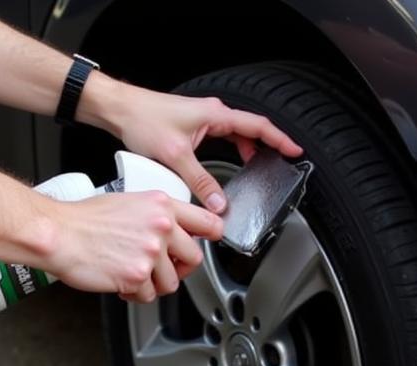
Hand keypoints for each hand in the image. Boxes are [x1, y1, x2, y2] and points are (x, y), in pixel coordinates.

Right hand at [44, 190, 222, 301]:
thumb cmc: (85, 221)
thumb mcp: (129, 203)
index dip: (211, 235)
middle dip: (178, 268)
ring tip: (133, 275)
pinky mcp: (137, 276)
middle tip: (160, 269)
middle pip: (193, 258)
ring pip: (171, 282)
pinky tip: (121, 282)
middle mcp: (161, 227)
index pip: (207, 221)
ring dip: (153, 284)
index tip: (209, 242)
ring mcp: (150, 252)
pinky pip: (147, 296)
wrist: (59, 234)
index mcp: (161, 205)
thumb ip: (156, 217)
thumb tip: (174, 234)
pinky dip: (135, 294)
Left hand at [108, 85, 302, 212]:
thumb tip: (219, 204)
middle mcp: (212, 114)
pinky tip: (227, 166)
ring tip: (257, 168)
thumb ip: (200, 182)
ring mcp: (203, 119)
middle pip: (250, 130)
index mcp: (215, 115)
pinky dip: (230, 151)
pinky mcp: (193, 126)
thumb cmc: (144, 120)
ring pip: (235, 135)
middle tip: (281, 162)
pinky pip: (220, 138)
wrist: (120, 110)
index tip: (295, 151)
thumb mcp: (176, 156)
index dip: (279, 140)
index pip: (258, 126)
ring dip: (248, 150)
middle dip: (268, 146)